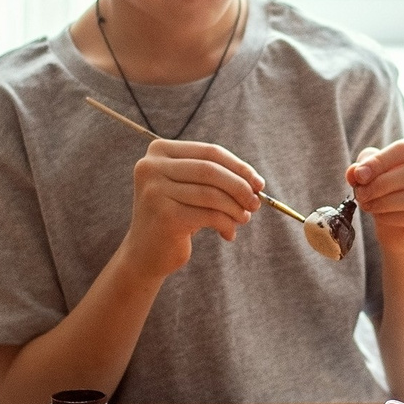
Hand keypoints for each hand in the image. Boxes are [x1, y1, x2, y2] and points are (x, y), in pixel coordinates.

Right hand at [121, 138, 263, 278]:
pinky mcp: (164, 215)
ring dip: (236, 208)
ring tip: (243, 219)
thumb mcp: (191, 188)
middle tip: (256, 204)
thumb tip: (255, 182)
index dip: (239, 167)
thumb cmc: (174, 216)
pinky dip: (226, 224)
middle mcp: (152, 167)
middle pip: (211, 170)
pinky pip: (209, 215)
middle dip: (240, 187)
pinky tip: (228, 234)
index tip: (259, 183)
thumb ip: (216, 177)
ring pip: (212, 194)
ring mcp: (155, 191)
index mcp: (159, 151)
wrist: (145, 253)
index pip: (209, 152)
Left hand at [349, 136, 403, 252]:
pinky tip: (378, 215)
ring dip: (386, 201)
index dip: (380, 161)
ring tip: (366, 203)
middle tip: (361, 192)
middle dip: (382, 183)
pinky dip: (392, 217)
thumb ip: (366, 163)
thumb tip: (355, 172)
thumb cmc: (394, 183)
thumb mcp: (378, 167)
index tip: (359, 174)